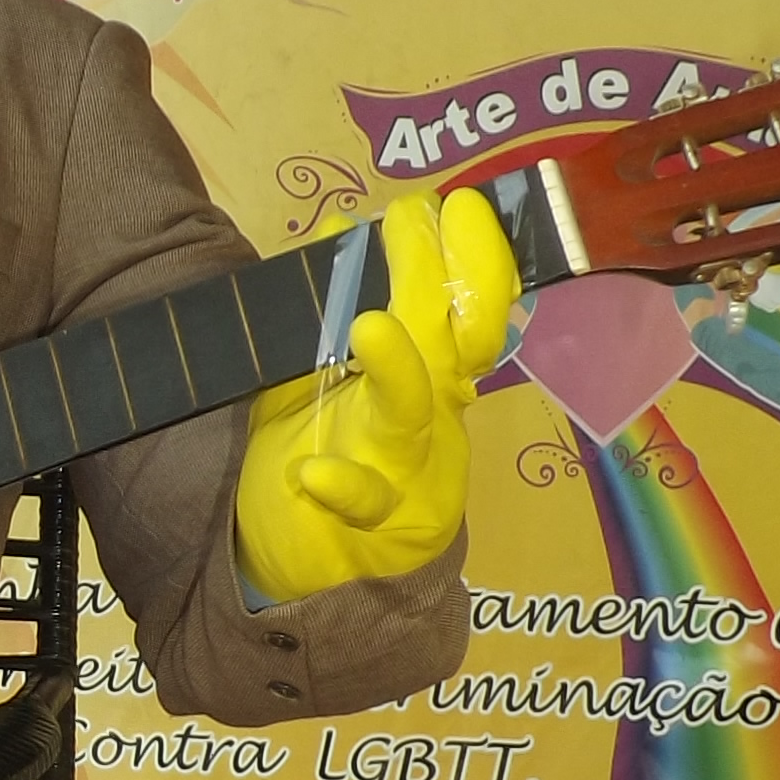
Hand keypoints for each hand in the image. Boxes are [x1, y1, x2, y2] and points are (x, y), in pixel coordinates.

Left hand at [233, 185, 518, 600]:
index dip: (469, 257)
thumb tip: (342, 225)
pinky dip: (346, 487)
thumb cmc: (319, 462)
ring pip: (414, 414)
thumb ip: (326, 308)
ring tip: (370, 327)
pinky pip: (367, 504)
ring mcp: (410, 472)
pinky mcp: (379, 530)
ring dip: (398, 370)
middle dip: (437, 278)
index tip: (453, 205)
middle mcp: (432, 415)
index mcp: (428, 373)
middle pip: (449, 340)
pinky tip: (317, 475)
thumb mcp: (312, 377)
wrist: (311, 574)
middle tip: (415, 219)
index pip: (463, 305)